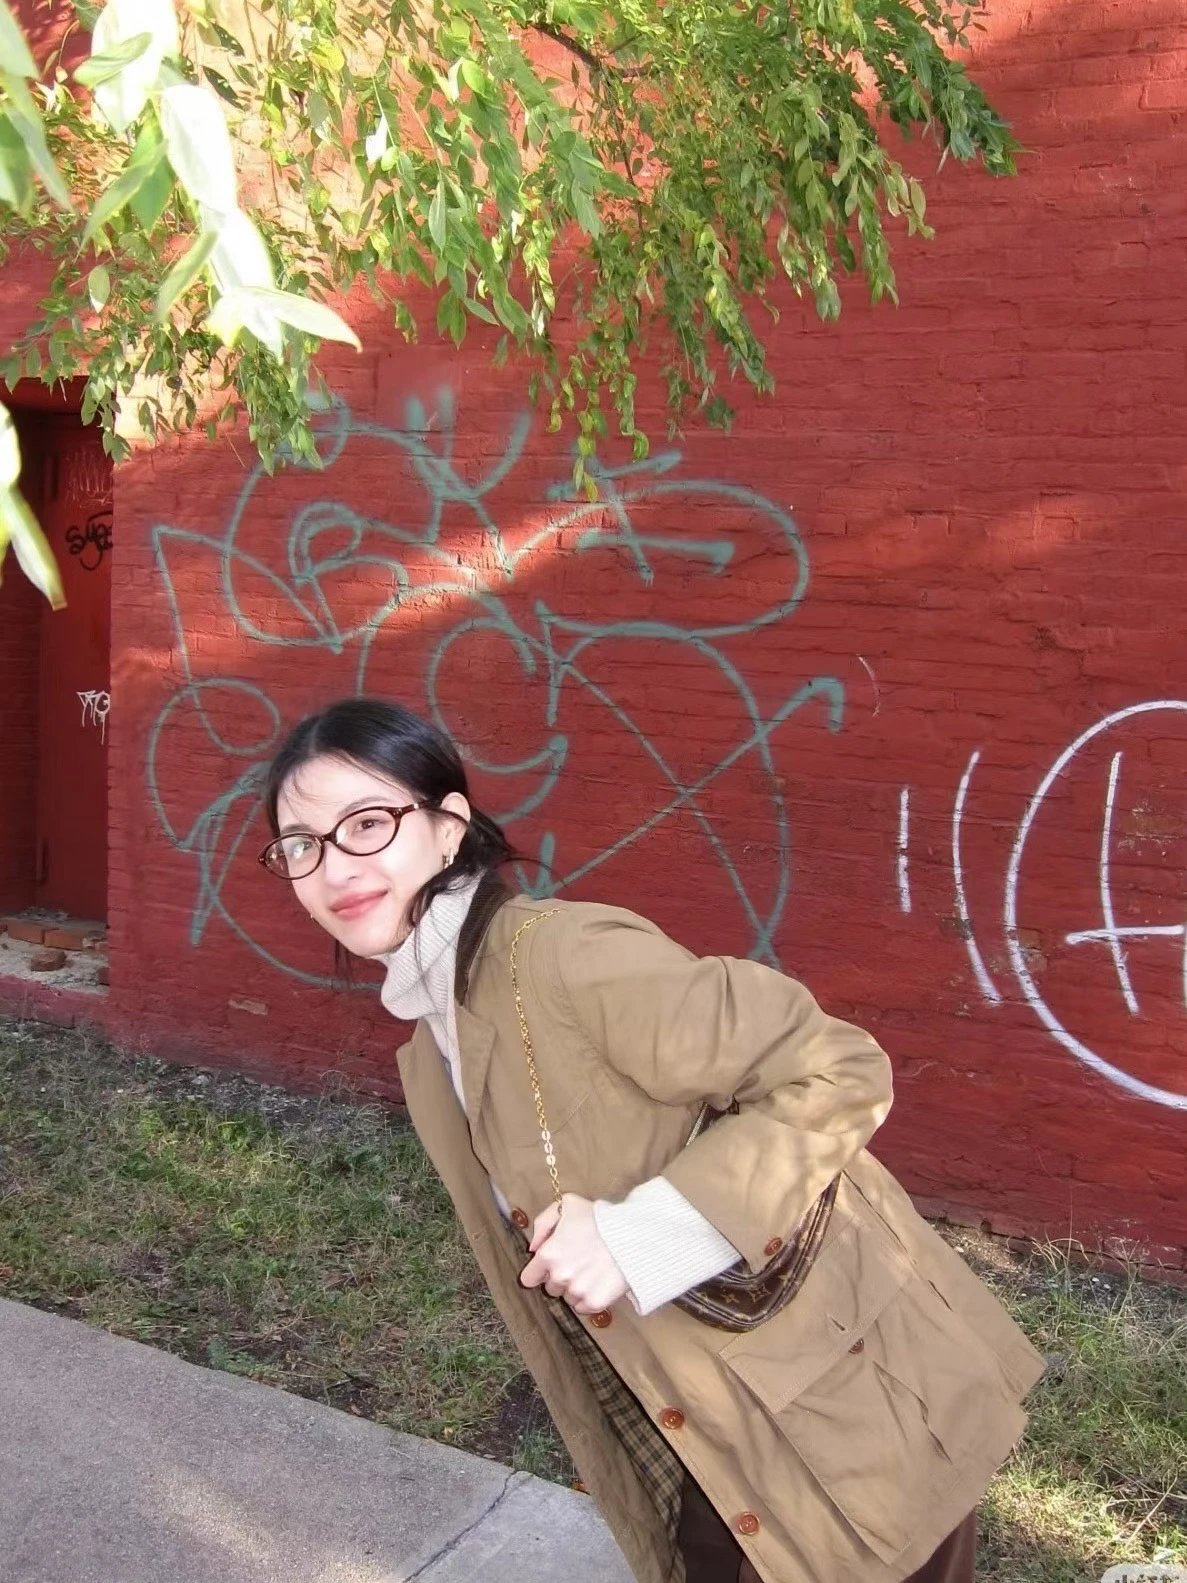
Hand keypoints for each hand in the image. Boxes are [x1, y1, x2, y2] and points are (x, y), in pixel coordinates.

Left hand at [519, 1193, 628, 1314]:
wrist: (633, 1233)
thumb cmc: (599, 1217)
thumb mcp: (567, 1205)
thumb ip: (543, 1223)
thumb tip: (533, 1248)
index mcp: (548, 1255)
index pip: (529, 1279)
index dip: (539, 1271)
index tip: (550, 1266)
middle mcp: (559, 1276)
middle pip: (550, 1288)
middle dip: (560, 1277)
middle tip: (577, 1262)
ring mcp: (577, 1291)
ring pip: (567, 1298)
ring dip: (575, 1288)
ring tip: (591, 1270)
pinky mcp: (595, 1303)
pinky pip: (583, 1308)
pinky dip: (589, 1299)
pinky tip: (598, 1282)